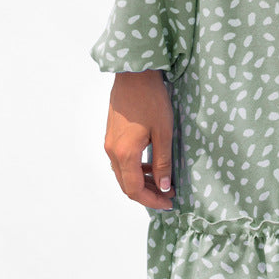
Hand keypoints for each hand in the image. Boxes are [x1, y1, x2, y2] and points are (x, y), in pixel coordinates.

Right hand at [104, 70, 175, 209]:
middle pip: (126, 185)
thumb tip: (163, 187)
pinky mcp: (111, 136)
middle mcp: (112, 152)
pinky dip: (136, 169)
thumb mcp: (163, 132)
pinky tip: (151, 166)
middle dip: (148, 194)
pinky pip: (121, 161)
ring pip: (123, 174)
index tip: (169, 203)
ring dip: (142, 182)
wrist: (134, 75)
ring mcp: (109, 144)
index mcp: (124, 154)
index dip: (152, 200)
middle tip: (168, 195)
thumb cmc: (151, 100)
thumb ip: (163, 162)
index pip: (134, 190)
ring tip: (163, 183)